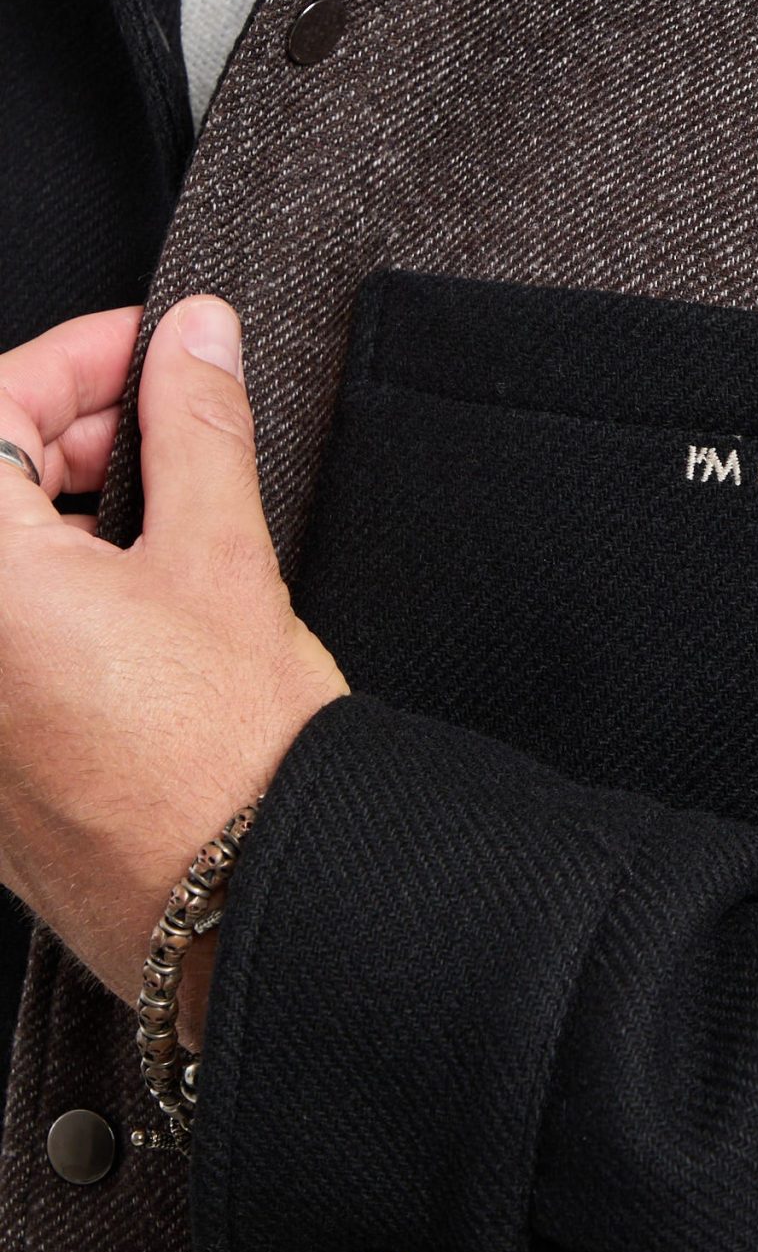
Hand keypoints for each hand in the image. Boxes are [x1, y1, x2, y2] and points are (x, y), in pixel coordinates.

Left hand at [0, 296, 347, 1046]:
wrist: (240, 913)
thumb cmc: (231, 767)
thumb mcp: (223, 559)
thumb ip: (198, 426)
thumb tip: (195, 339)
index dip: (81, 358)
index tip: (155, 346)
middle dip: (69, 429)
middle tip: (172, 414)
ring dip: (56, 503)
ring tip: (169, 501)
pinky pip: (0, 630)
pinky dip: (44, 582)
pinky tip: (135, 581)